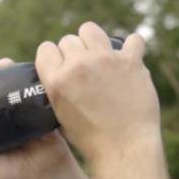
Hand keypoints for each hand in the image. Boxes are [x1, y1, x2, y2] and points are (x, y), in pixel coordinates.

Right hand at [36, 23, 160, 164]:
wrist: (123, 148)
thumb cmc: (91, 138)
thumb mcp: (60, 115)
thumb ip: (58, 89)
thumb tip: (61, 73)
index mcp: (57, 80)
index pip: (46, 49)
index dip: (53, 57)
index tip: (60, 65)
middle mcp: (78, 65)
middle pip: (68, 40)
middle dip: (74, 52)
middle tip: (82, 67)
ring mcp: (105, 60)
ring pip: (91, 30)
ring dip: (94, 41)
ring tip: (101, 56)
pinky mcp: (131, 61)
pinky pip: (132, 40)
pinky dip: (132, 47)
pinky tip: (130, 56)